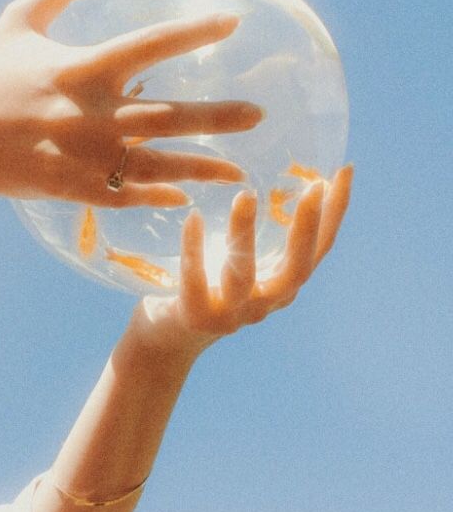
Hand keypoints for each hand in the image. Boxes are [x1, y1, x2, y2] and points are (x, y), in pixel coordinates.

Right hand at [0, 0, 263, 206]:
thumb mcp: (19, 17)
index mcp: (83, 66)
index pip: (151, 44)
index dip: (194, 31)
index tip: (232, 23)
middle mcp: (91, 112)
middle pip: (169, 114)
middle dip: (218, 116)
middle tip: (259, 116)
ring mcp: (83, 154)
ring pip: (155, 164)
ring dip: (201, 169)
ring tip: (239, 174)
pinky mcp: (71, 187)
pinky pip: (123, 195)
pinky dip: (156, 197)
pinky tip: (185, 200)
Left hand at [131, 165, 353, 356]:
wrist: (166, 340)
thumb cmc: (206, 288)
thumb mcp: (240, 262)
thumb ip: (257, 235)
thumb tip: (266, 173)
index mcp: (281, 285)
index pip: (319, 249)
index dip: (336, 214)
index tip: (345, 171)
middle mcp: (265, 303)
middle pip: (297, 268)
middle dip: (308, 227)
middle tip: (313, 186)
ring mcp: (232, 315)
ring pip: (243, 276)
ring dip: (245, 234)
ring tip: (245, 195)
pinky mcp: (196, 318)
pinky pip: (195, 281)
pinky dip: (194, 249)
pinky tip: (193, 217)